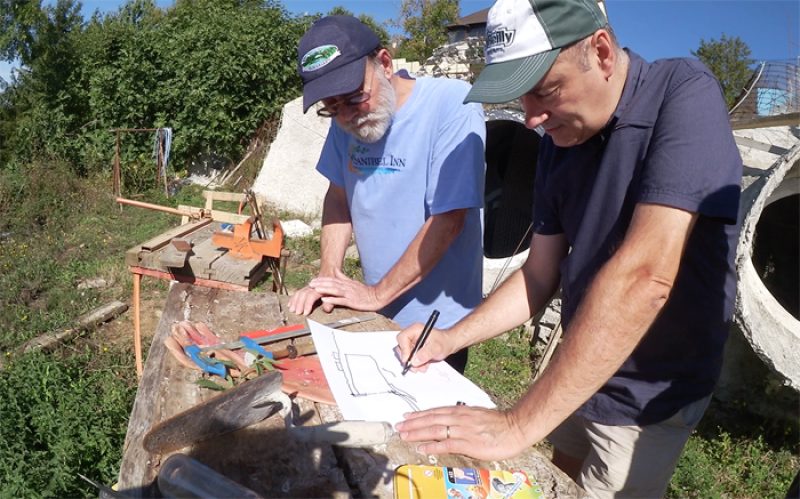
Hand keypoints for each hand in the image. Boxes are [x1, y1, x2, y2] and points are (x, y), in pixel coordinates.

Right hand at [287, 285, 332, 314]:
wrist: (330, 272)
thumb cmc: (334, 286)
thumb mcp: (335, 293)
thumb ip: (331, 302)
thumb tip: (327, 310)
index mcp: (320, 288)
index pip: (311, 296)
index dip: (307, 304)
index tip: (305, 313)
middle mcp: (313, 287)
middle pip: (303, 294)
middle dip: (299, 304)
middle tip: (297, 313)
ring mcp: (308, 287)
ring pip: (299, 293)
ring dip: (295, 302)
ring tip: (292, 310)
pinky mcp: (306, 288)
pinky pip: (298, 292)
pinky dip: (293, 299)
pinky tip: (290, 304)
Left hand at [307, 268, 382, 311]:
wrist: (377, 296)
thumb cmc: (365, 291)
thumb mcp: (353, 282)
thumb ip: (343, 277)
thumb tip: (335, 271)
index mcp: (346, 283)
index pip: (332, 280)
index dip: (322, 280)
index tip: (313, 280)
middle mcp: (346, 287)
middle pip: (331, 284)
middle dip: (320, 283)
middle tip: (310, 284)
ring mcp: (349, 294)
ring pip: (335, 290)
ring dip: (324, 289)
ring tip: (315, 289)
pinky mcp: (352, 301)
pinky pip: (340, 300)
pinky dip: (332, 299)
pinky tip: (325, 299)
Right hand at [395, 323, 452, 372]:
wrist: (449, 344)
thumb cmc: (444, 341)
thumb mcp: (436, 348)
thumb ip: (425, 354)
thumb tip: (414, 361)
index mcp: (415, 329)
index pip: (402, 338)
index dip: (403, 349)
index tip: (408, 359)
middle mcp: (411, 335)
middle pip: (401, 347)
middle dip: (408, 359)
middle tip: (414, 367)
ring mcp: (411, 343)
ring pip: (404, 355)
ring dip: (412, 364)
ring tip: (422, 367)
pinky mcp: (413, 350)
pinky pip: (409, 359)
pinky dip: (415, 364)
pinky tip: (423, 366)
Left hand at [395, 405, 529, 460]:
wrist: (515, 428)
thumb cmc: (498, 423)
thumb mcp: (477, 415)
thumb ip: (462, 418)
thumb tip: (450, 422)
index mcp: (461, 411)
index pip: (435, 412)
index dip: (419, 415)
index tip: (406, 416)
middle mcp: (459, 418)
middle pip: (431, 419)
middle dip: (413, 423)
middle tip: (398, 426)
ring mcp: (462, 430)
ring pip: (434, 429)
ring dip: (417, 432)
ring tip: (404, 434)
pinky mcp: (468, 443)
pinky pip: (446, 444)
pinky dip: (432, 445)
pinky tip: (421, 447)